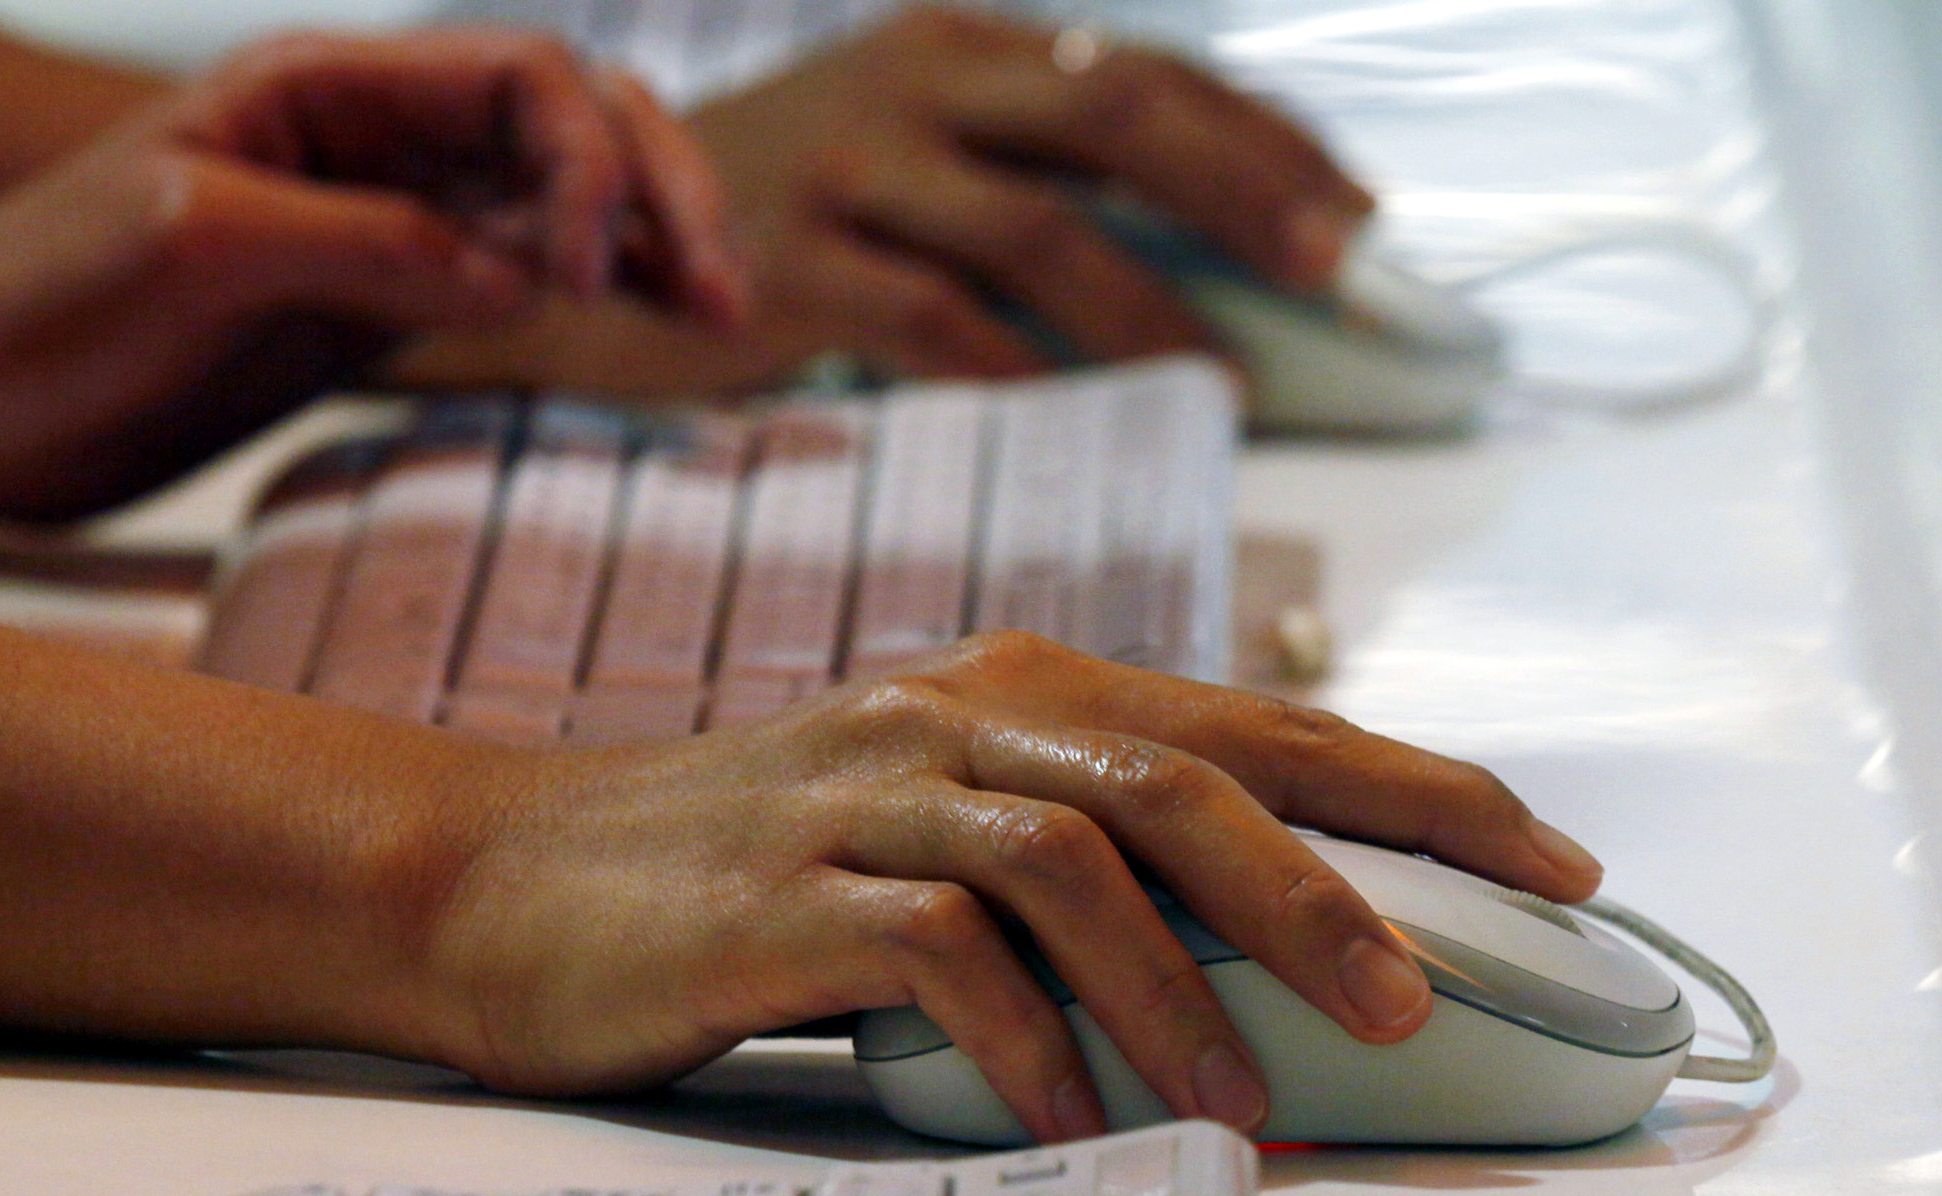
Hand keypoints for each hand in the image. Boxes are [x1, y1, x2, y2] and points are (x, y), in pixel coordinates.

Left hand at [0, 28, 740, 517]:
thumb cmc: (36, 309)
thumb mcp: (193, 247)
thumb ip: (364, 242)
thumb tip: (526, 273)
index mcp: (323, 89)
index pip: (521, 81)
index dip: (588, 160)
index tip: (591, 272)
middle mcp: (373, 141)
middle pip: (574, 124)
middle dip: (662, 189)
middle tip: (718, 291)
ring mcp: (389, 223)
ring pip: (570, 199)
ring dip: (656, 242)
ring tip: (720, 314)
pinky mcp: (387, 305)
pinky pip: (530, 277)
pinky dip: (607, 298)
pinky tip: (660, 330)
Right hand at [393, 6, 1371, 396]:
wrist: (579, 240)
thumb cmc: (788, 216)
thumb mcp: (916, 150)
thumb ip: (1043, 173)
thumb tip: (1228, 244)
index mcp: (962, 41)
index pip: (1148, 72)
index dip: (1266, 138)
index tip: (1362, 212)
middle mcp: (912, 78)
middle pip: (1119, 120)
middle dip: (1245, 196)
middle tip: (1336, 272)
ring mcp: (848, 165)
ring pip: (1042, 231)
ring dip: (1155, 311)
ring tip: (1233, 379)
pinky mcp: (792, 262)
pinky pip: (938, 323)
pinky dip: (1026, 371)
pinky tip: (1086, 409)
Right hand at [421, 633, 1604, 1141]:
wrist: (492, 885)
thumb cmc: (751, 887)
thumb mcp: (942, 838)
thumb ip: (1098, 860)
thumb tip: (1300, 957)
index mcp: (1029, 695)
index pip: (1271, 730)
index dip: (1428, 793)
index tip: (1566, 866)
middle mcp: (963, 719)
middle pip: (1198, 780)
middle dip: (1334, 896)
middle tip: (1430, 1009)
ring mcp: (867, 795)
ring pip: (1082, 862)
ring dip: (1186, 996)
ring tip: (1258, 1113)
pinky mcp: (781, 892)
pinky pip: (942, 960)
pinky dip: (1025, 1052)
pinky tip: (1075, 1129)